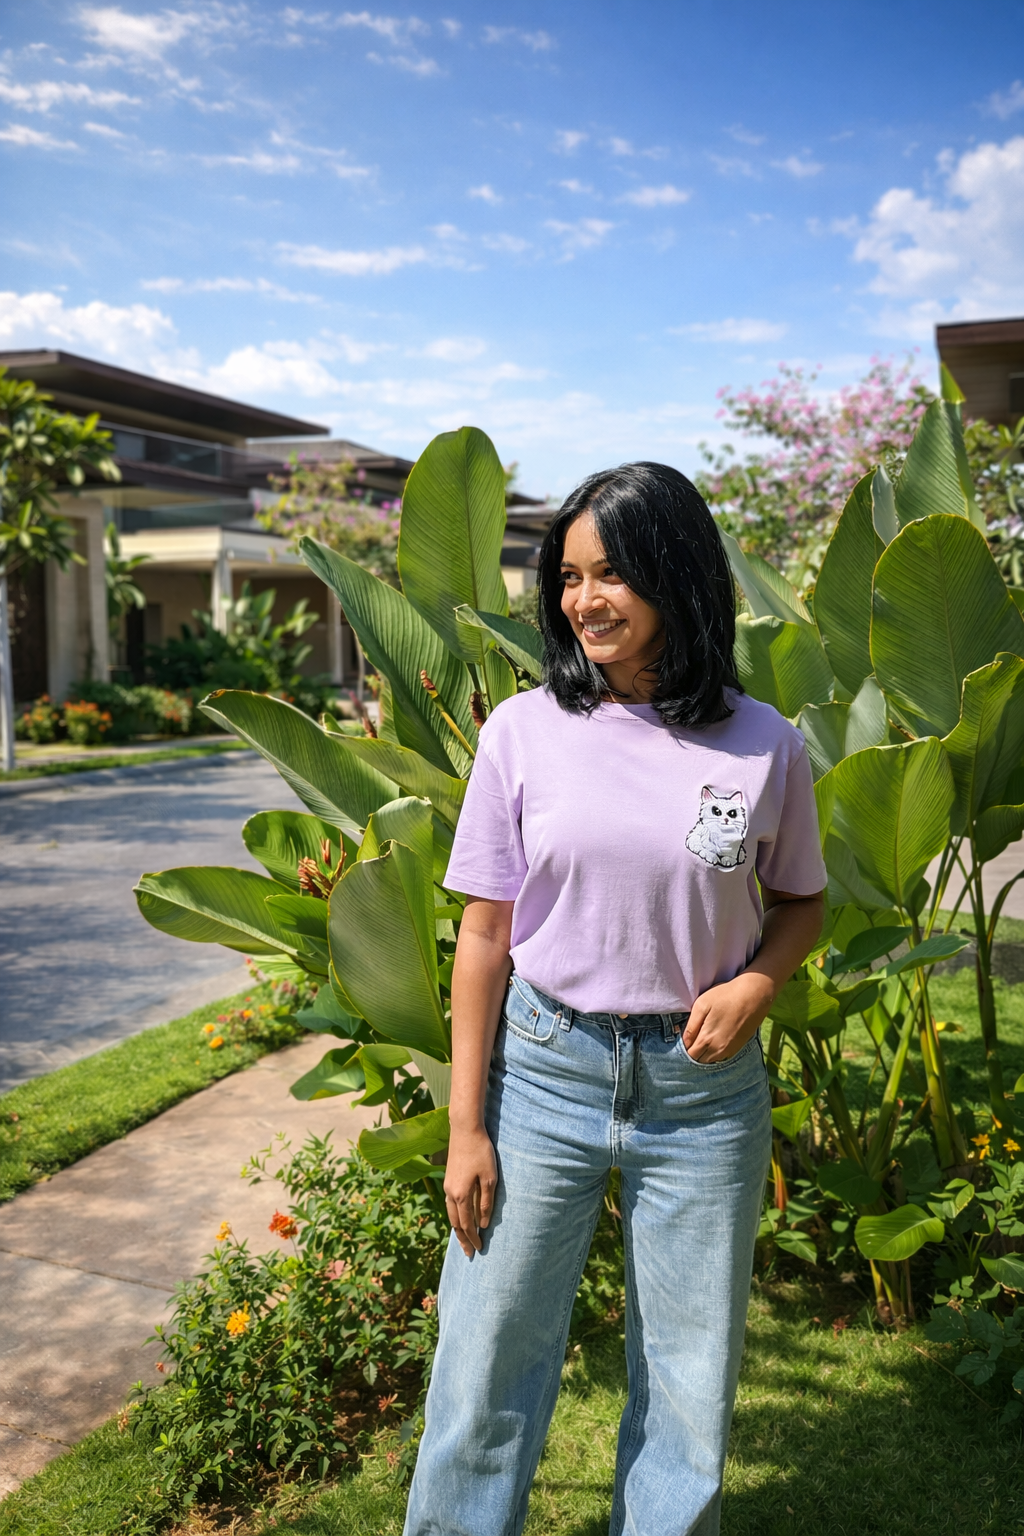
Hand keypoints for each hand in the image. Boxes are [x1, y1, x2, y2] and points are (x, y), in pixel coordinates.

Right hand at [444, 1126, 497, 1255]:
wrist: (465, 1129)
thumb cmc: (481, 1152)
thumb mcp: (489, 1178)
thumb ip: (485, 1203)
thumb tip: (484, 1224)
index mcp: (460, 1195)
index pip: (467, 1224)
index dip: (473, 1238)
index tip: (479, 1250)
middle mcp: (450, 1193)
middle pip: (455, 1223)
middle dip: (462, 1239)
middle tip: (468, 1253)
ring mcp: (447, 1185)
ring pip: (450, 1213)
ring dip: (457, 1228)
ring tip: (463, 1239)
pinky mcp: (449, 1178)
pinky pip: (450, 1204)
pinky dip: (455, 1215)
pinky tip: (459, 1216)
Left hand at [683, 972, 774, 1063]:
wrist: (754, 995)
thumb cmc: (725, 996)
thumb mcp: (701, 1005)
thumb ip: (690, 1027)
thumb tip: (683, 1041)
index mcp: (707, 1040)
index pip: (690, 1055)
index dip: (684, 1049)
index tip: (684, 1039)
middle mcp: (719, 1050)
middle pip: (700, 1060)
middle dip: (693, 1053)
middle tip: (692, 1039)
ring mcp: (730, 1050)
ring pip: (711, 1060)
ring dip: (704, 1054)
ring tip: (702, 1040)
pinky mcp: (739, 1047)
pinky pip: (722, 1057)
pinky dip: (715, 1053)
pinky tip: (714, 1040)